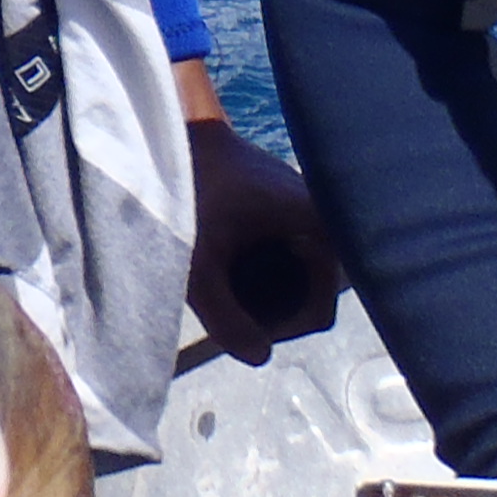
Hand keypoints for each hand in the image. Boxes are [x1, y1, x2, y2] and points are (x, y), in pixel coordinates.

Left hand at [176, 61, 339, 363]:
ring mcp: (307, 212)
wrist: (172, 137)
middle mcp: (324, 217)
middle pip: (311, 296)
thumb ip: (226, 319)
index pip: (321, 309)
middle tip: (222, 306)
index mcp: (319, 226)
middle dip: (271, 312)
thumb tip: (261, 359)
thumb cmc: (187, 194)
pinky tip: (224, 267)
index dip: (282, 328)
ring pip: (298, 278)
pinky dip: (261, 272)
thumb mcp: (197, 264)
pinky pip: (288, 257)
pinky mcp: (288, 209)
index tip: (237, 319)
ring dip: (264, 294)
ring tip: (219, 286)